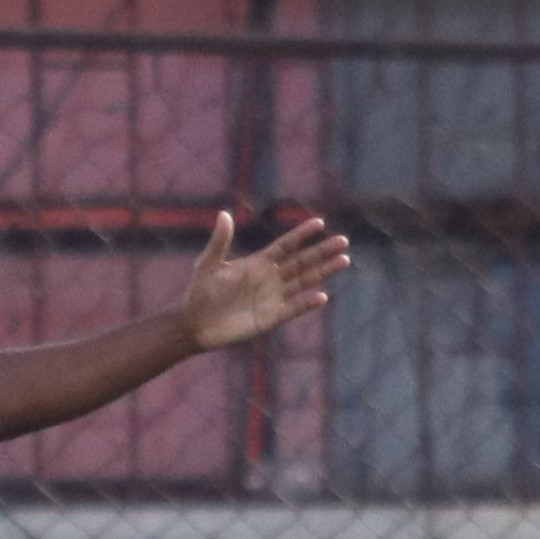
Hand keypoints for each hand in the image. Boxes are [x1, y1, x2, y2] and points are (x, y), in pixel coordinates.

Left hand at [180, 212, 351, 351]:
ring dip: (324, 272)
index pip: (285, 246)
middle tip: (344, 241)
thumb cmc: (199, 293)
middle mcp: (269, 278)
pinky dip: (307, 303)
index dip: (302, 234)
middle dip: (322, 252)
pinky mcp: (270, 317)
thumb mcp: (208, 264)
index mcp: (257, 263)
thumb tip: (223, 214)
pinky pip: (293, 308)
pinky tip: (322, 296)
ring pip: (304, 282)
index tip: (320, 222)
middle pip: (302, 262)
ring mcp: (272, 297)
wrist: (195, 324)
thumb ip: (219, 241)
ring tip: (344, 260)